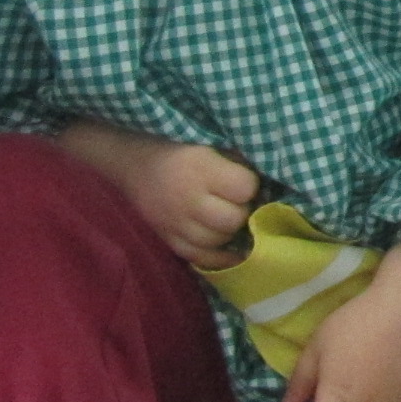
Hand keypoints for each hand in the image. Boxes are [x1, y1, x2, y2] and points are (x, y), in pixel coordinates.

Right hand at [58, 122, 255, 267]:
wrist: (131, 162)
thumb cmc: (179, 147)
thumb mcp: (209, 142)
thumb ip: (236, 160)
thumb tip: (269, 182)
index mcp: (199, 168)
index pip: (245, 188)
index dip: (250, 184)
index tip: (244, 180)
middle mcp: (187, 199)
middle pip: (233, 219)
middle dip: (241, 210)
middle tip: (237, 201)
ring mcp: (175, 224)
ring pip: (218, 241)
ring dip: (229, 231)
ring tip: (226, 217)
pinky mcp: (168, 240)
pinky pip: (201, 258)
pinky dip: (219, 256)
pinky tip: (230, 248)